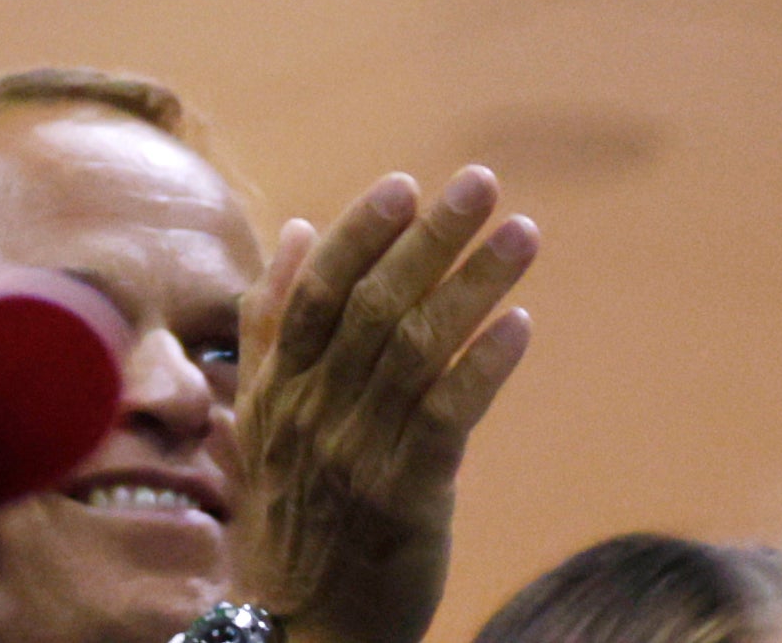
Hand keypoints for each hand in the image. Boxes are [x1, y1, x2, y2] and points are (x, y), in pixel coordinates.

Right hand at [226, 168, 537, 642]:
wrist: (303, 627)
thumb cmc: (289, 511)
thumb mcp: (258, 414)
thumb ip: (271, 322)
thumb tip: (295, 227)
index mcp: (277, 385)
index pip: (319, 292)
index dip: (361, 233)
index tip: (406, 184)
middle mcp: (314, 411)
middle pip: (376, 307)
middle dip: (433, 239)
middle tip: (483, 183)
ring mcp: (359, 454)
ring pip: (419, 351)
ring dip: (476, 287)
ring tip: (523, 236)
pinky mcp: (407, 498)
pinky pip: (448, 419)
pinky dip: (484, 367)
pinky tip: (522, 325)